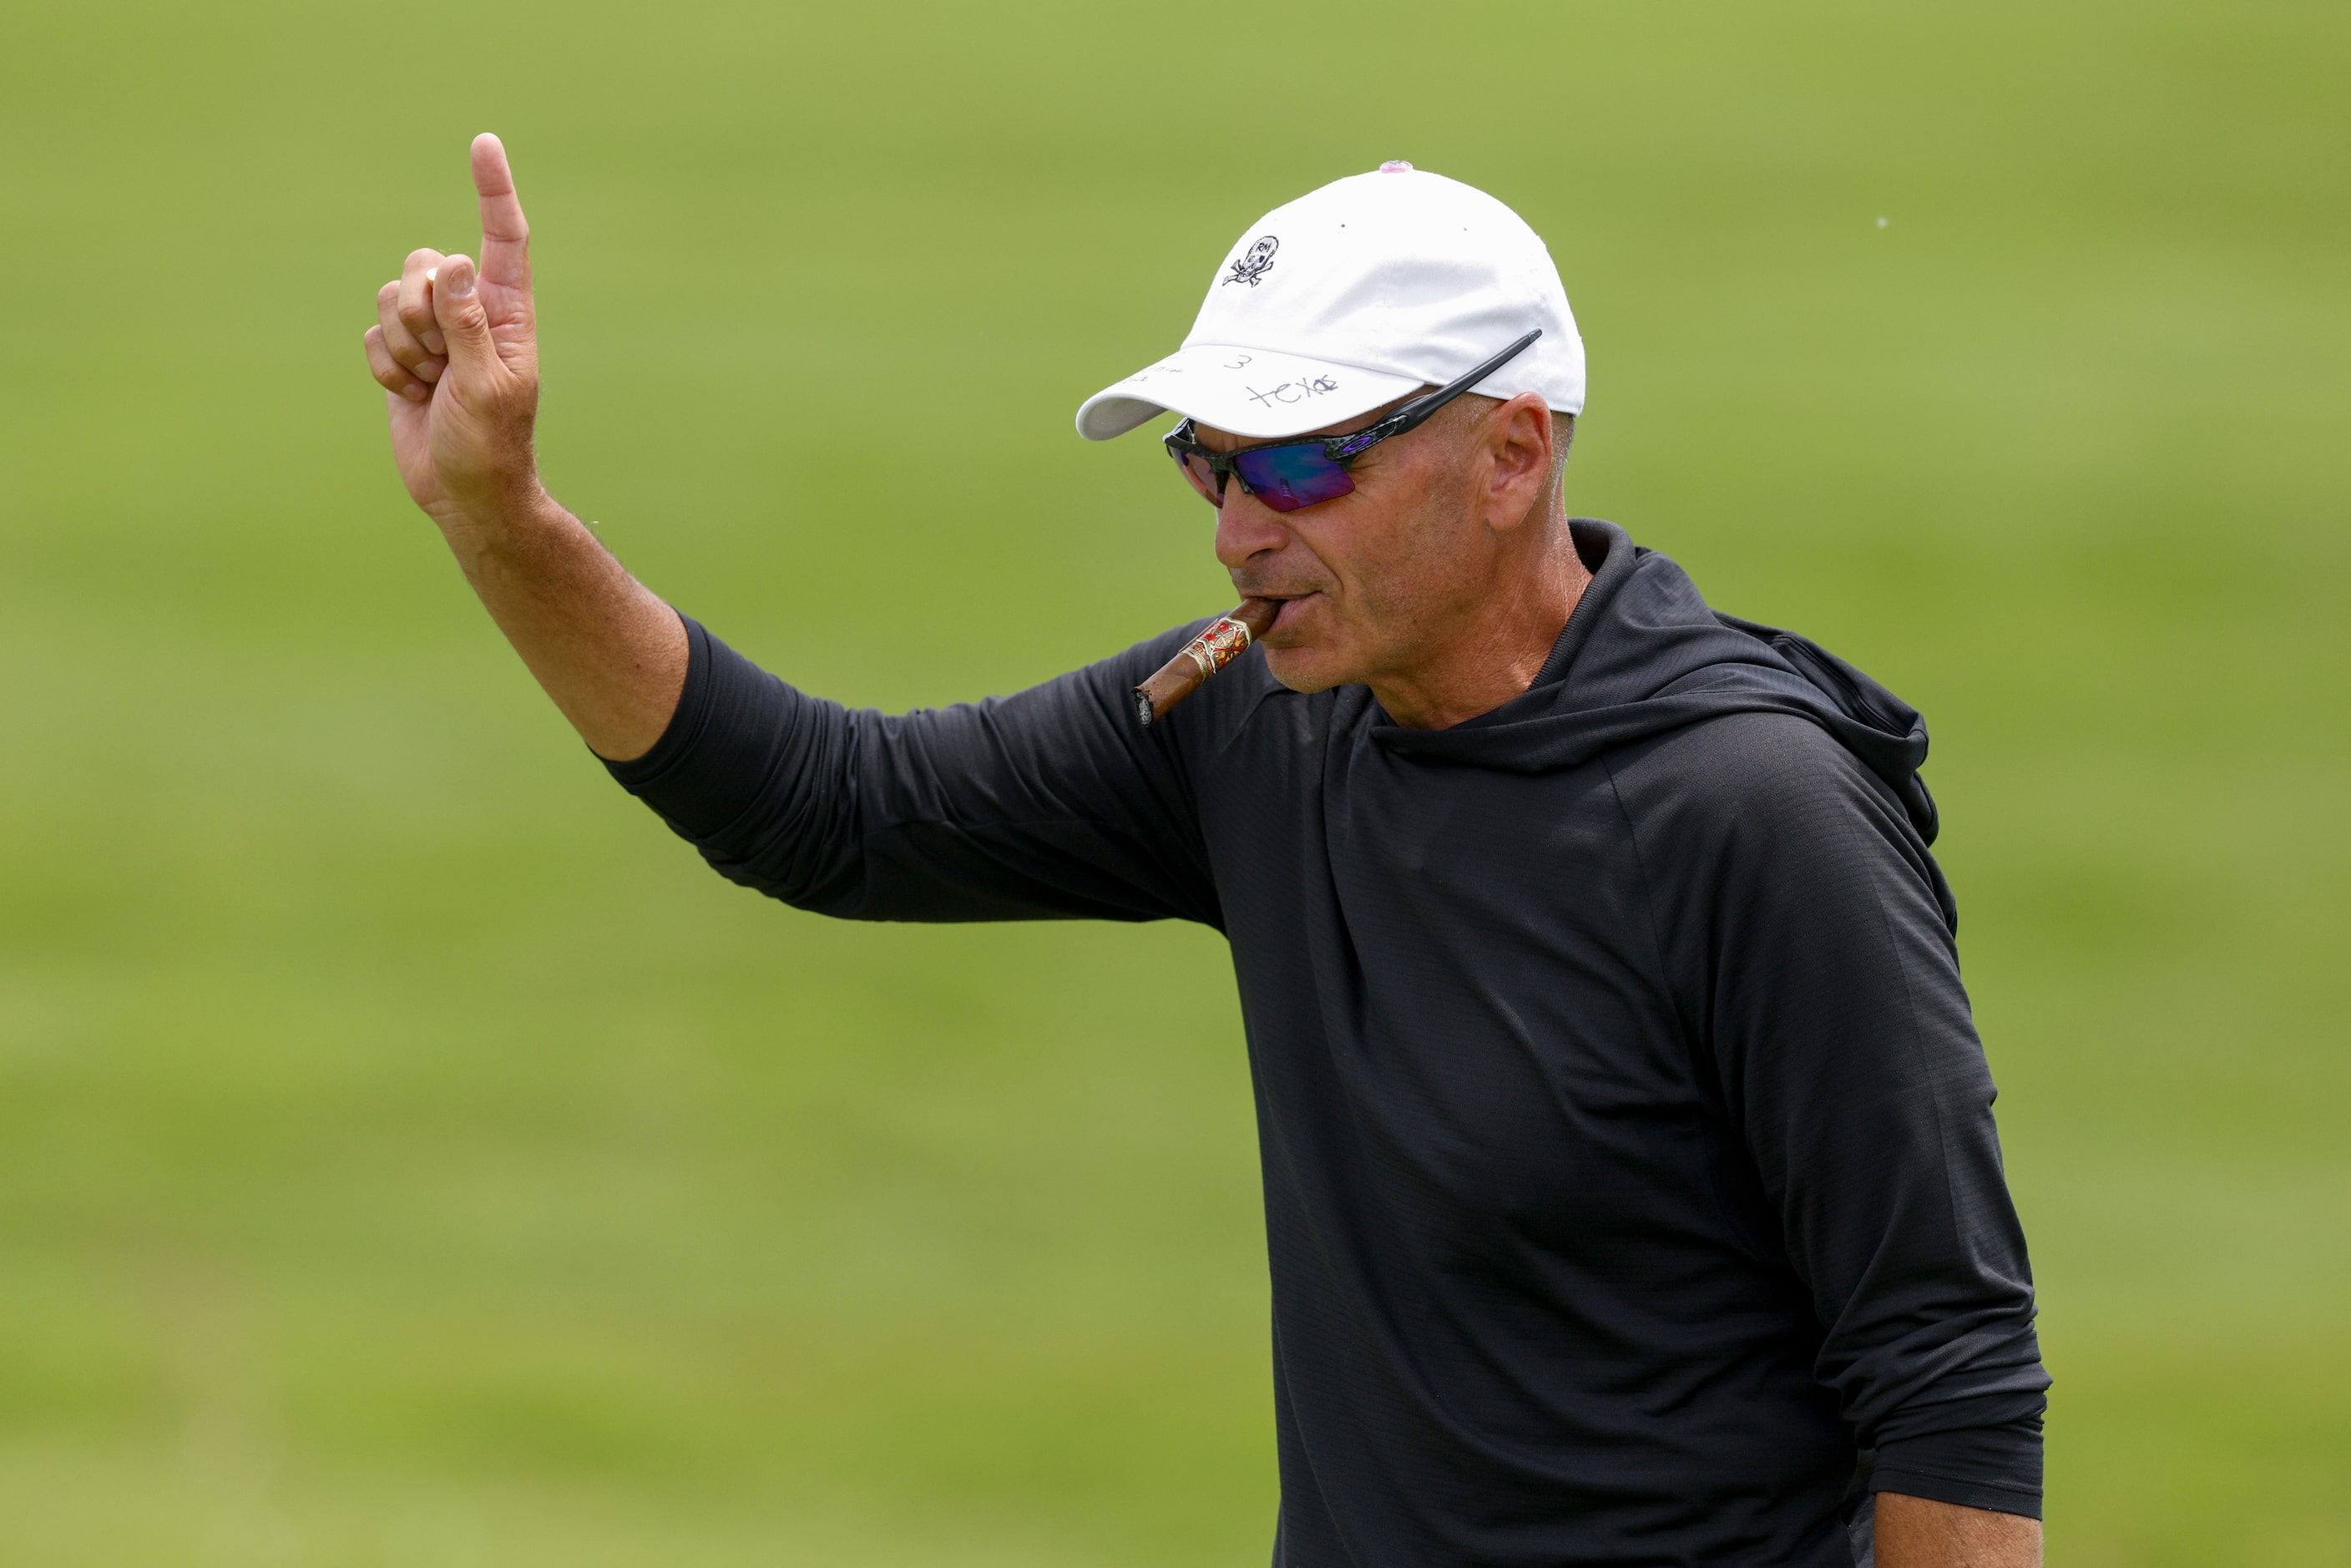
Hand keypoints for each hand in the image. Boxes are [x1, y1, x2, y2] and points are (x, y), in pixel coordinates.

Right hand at [362, 133, 541, 527]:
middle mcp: (469, 312)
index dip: (493, 191)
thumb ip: (469, 326)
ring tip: (431, 383)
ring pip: (391, 298)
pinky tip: (412, 396)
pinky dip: (385, 369)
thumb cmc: (490, 445)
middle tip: (442, 362)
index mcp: (506, 313)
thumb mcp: (487, 386)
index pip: (503, 239)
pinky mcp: (400, 353)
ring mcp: (433, 332)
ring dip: (403, 346)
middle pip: (425, 265)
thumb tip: (456, 264)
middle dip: (420, 311)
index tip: (484, 143)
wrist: (463, 491)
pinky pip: (371, 335)